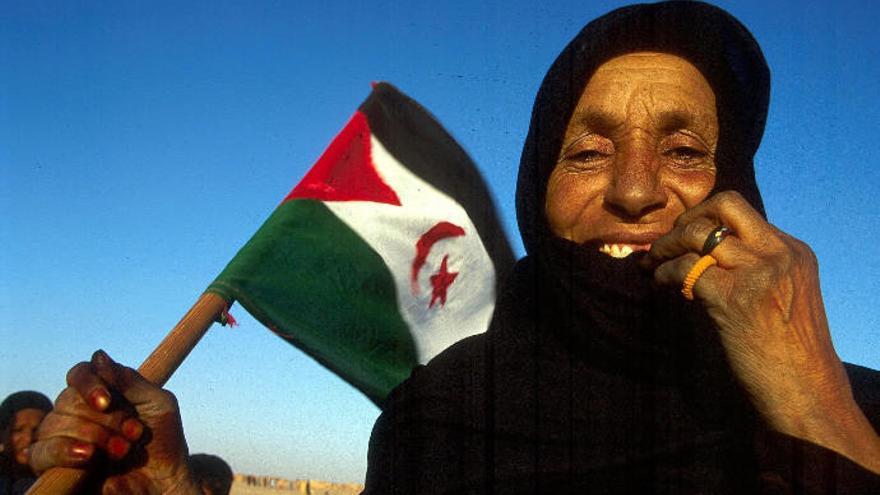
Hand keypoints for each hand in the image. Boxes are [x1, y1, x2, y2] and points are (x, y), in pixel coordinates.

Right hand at [30, 350, 198, 493]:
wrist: (163, 484)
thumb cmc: (164, 443)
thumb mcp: (159, 404)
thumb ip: (130, 381)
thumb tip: (98, 356)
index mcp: (103, 393)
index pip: (80, 373)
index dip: (89, 384)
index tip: (106, 401)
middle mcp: (79, 412)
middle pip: (68, 400)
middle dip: (106, 419)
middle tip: (134, 433)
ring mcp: (65, 438)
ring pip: (55, 424)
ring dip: (95, 437)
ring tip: (123, 450)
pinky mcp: (56, 465)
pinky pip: (40, 452)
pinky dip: (63, 451)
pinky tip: (88, 457)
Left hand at [642, 191, 879, 471]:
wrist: (806, 391)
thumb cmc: (789, 351)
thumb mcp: (784, 295)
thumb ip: (756, 269)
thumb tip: (705, 254)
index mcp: (792, 250)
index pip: (741, 211)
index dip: (704, 218)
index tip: (683, 235)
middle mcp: (779, 253)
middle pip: (725, 205)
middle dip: (686, 219)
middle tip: (665, 243)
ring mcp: (759, 273)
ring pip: (698, 234)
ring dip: (665, 247)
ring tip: (650, 264)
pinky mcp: (736, 298)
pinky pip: (687, 268)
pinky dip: (664, 272)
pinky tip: (658, 283)